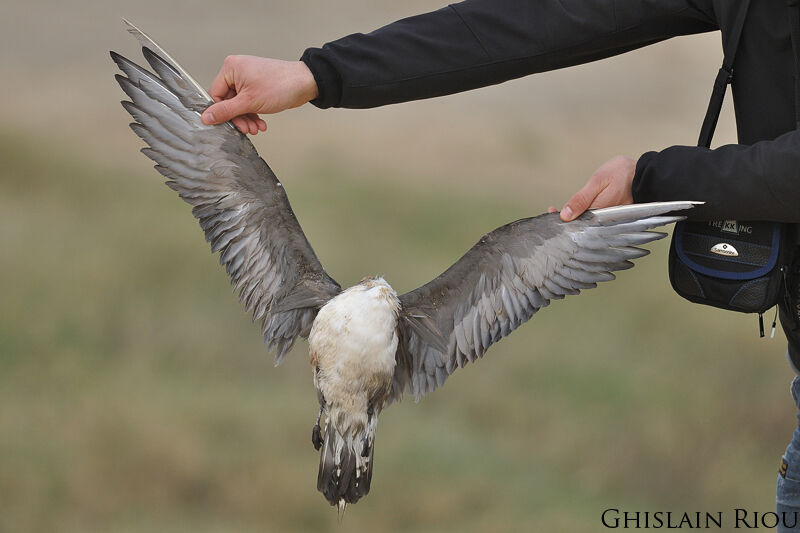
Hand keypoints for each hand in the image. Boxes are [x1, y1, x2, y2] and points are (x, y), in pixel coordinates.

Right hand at [200, 56, 318, 134]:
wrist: (305, 83)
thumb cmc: (280, 85)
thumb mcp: (249, 102)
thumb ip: (226, 111)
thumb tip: (207, 118)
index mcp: (231, 68)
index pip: (215, 94)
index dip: (222, 112)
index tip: (229, 124)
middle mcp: (237, 70)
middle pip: (228, 101)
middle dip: (239, 117)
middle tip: (246, 129)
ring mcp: (247, 78)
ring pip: (239, 104)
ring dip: (247, 118)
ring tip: (256, 128)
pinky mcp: (257, 85)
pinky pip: (249, 102)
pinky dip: (254, 113)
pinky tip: (260, 123)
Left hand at [548, 155, 636, 220]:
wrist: (646, 173)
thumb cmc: (623, 174)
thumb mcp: (598, 182)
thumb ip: (581, 199)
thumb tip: (565, 215)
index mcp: (599, 213)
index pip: (575, 223)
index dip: (561, 221)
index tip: (550, 212)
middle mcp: (604, 221)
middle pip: (580, 226)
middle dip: (566, 221)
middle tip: (552, 213)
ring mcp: (609, 220)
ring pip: (587, 223)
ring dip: (574, 218)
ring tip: (561, 213)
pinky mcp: (612, 217)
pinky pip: (596, 220)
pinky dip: (585, 216)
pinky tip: (578, 212)